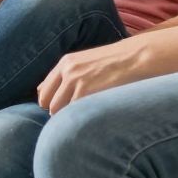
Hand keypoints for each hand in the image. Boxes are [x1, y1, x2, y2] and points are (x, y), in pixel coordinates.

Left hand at [36, 38, 152, 114]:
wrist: (135, 58)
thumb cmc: (113, 64)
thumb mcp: (85, 63)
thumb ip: (66, 76)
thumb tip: (44, 92)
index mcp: (65, 63)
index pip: (43, 91)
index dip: (50, 104)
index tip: (61, 111)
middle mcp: (67, 71)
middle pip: (48, 103)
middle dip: (57, 113)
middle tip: (72, 117)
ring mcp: (75, 81)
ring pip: (57, 110)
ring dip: (67, 118)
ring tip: (82, 118)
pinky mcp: (86, 91)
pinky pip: (72, 112)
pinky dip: (77, 119)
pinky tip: (89, 117)